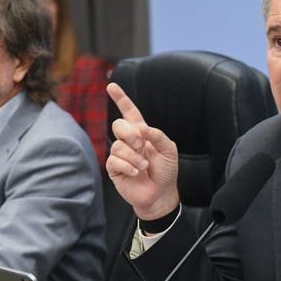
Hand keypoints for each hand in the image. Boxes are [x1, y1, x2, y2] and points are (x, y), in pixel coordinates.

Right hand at [105, 83, 179, 219]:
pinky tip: (137, 173)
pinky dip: (128, 166)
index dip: (121, 99)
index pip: (129, 112)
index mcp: (141, 133)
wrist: (161, 194)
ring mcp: (120, 155)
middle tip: (142, 145)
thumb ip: (158, 136)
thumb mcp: (169, 150)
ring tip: (144, 167)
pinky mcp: (114, 169)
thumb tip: (142, 128)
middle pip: (118, 125)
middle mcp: (128, 141)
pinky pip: (114, 160)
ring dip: (134, 156)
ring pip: (117, 145)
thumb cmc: (166, 171)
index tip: (111, 86)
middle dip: (130, 133)